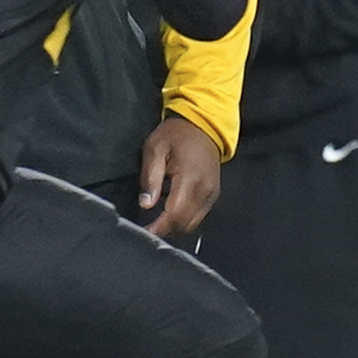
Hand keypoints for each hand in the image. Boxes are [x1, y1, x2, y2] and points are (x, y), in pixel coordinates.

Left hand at [137, 115, 219, 237]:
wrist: (204, 125)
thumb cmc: (176, 134)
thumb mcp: (154, 148)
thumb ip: (150, 178)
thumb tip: (146, 204)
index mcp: (190, 179)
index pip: (174, 214)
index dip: (158, 227)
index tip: (143, 232)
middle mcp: (205, 190)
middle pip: (184, 224)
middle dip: (165, 230)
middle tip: (147, 229)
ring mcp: (212, 193)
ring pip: (192, 223)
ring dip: (174, 226)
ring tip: (156, 222)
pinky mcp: (214, 194)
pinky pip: (198, 215)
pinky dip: (184, 219)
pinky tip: (170, 212)